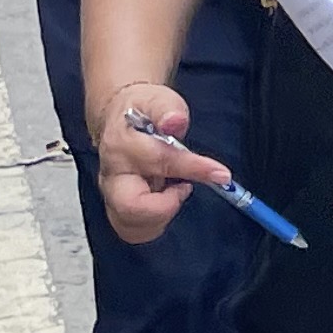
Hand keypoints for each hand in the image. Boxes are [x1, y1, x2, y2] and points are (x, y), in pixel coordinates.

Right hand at [94, 86, 228, 244]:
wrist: (121, 118)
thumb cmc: (143, 111)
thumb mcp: (160, 101)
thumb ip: (169, 111)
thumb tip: (175, 121)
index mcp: (123, 144)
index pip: (160, 162)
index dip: (194, 169)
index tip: (221, 175)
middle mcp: (112, 175)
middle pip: (131, 208)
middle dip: (164, 207)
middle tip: (183, 188)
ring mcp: (111, 195)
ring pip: (132, 226)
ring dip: (161, 216)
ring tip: (175, 190)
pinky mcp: (116, 209)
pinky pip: (133, 231)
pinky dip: (154, 224)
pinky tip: (166, 202)